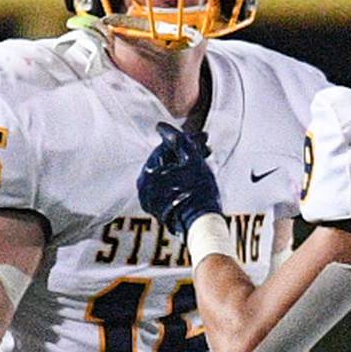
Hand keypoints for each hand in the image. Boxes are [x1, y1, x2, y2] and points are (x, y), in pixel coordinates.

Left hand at [136, 122, 221, 238]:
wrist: (202, 225)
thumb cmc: (198, 192)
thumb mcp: (191, 159)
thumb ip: (177, 140)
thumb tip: (161, 127)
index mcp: (147, 174)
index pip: (166, 148)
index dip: (186, 140)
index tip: (204, 138)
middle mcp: (144, 188)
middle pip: (167, 162)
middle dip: (187, 154)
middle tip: (206, 150)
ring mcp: (150, 200)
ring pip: (169, 175)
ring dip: (185, 166)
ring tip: (204, 162)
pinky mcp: (158, 209)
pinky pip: (168, 188)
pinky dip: (180, 180)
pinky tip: (196, 176)